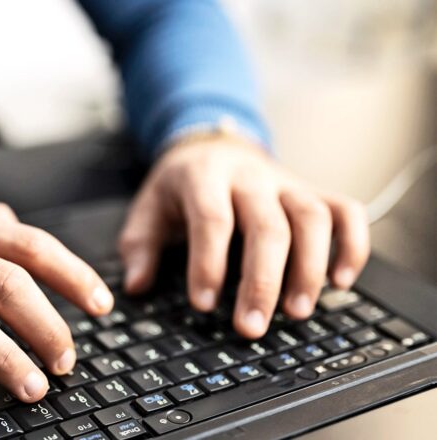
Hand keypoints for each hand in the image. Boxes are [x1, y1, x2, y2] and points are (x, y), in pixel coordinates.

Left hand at [119, 135, 369, 337]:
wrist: (213, 146)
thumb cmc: (181, 186)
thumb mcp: (148, 207)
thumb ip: (139, 245)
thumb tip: (136, 285)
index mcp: (204, 177)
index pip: (212, 218)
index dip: (208, 262)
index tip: (204, 303)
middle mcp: (251, 177)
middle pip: (267, 225)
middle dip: (262, 280)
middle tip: (252, 326)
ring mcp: (287, 183)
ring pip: (311, 218)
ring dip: (309, 268)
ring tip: (297, 312)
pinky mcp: (314, 191)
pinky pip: (346, 211)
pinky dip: (353, 246)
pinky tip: (341, 283)